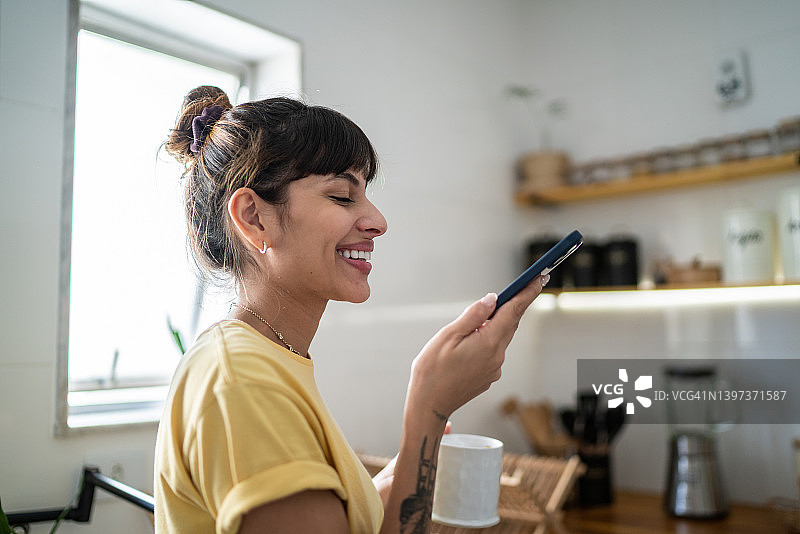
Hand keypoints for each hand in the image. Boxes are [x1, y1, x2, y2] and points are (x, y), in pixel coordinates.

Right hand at [407, 274, 547, 418]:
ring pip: (499, 338)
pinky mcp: (487, 376)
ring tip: (475, 321)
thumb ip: (473, 316)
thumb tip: (492, 300)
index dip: (527, 293)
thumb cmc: (432, 371)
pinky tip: (468, 343)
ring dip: (494, 325)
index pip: (514, 311)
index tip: (539, 278)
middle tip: (521, 286)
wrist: (429, 405)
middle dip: (514, 305)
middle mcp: (497, 356)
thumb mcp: (448, 336)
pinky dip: (486, 341)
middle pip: (509, 324)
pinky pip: (492, 352)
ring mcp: (494, 369)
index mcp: (488, 342)